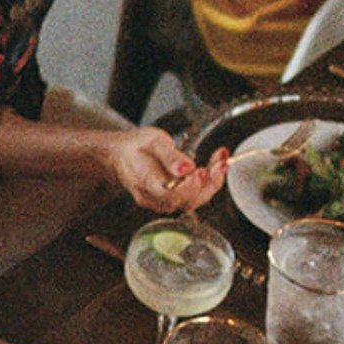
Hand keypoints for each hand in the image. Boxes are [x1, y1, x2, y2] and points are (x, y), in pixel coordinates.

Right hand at [98, 129, 226, 213]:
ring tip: (221, 162)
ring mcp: (162, 202)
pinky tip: (216, 167)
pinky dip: (208, 184)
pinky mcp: (171, 201)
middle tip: (220, 163)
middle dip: (208, 184)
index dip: (188, 187)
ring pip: (192, 202)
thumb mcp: (153, 141)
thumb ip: (170, 156)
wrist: (122, 156)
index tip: (201, 171)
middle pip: (185, 201)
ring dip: (212, 184)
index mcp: (145, 180)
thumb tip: (187, 168)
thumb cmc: (137, 147)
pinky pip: (193, 198)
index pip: (169, 194)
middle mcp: (153, 197)